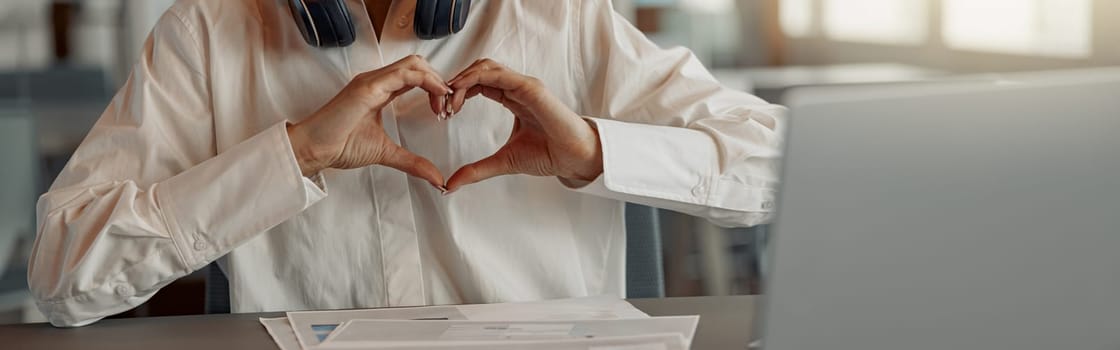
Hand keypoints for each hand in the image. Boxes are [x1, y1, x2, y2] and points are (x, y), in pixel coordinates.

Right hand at [287, 55, 450, 188]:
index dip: (435, 88)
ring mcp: (371, 80)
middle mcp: (376, 80)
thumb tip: (436, 178)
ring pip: (414, 64)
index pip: (415, 76)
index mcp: (379, 90)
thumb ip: (412, 162)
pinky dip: (426, 81)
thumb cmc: (339, 146)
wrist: (314, 150)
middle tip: (449, 106)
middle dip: (439, 81)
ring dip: (436, 80)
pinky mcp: (368, 86)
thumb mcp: (386, 153)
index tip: (444, 109)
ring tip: (444, 102)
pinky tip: (437, 96)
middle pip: (418, 64)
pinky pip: (404, 74)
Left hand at [444, 59, 602, 192]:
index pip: (478, 83)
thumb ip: (476, 170)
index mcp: (513, 98)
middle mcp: (517, 88)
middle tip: (441, 104)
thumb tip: (450, 184)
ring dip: (462, 78)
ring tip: (448, 96)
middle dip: (456, 83)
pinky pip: (499, 74)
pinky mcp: (531, 88)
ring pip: (486, 67)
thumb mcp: (503, 162)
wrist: (573, 158)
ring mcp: (524, 85)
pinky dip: (476, 77)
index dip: (458, 93)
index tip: (444, 111)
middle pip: (479, 70)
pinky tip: (461, 89)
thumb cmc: (548, 154)